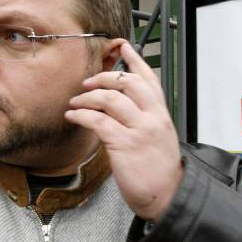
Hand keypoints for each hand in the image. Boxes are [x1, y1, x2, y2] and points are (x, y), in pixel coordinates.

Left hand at [65, 42, 183, 220]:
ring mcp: (139, 130)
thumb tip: (121, 107)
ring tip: (76, 102)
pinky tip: (74, 116)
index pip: (149, 78)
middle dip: (103, 77)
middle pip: (128, 81)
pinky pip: (98, 121)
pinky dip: (82, 115)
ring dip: (87, 97)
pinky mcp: (124, 145)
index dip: (135, 59)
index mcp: (161, 114)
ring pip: (110, 99)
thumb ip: (145, 119)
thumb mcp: (160, 138)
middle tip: (87, 82)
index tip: (123, 46)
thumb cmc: (160, 170)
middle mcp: (153, 117)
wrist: (167, 196)